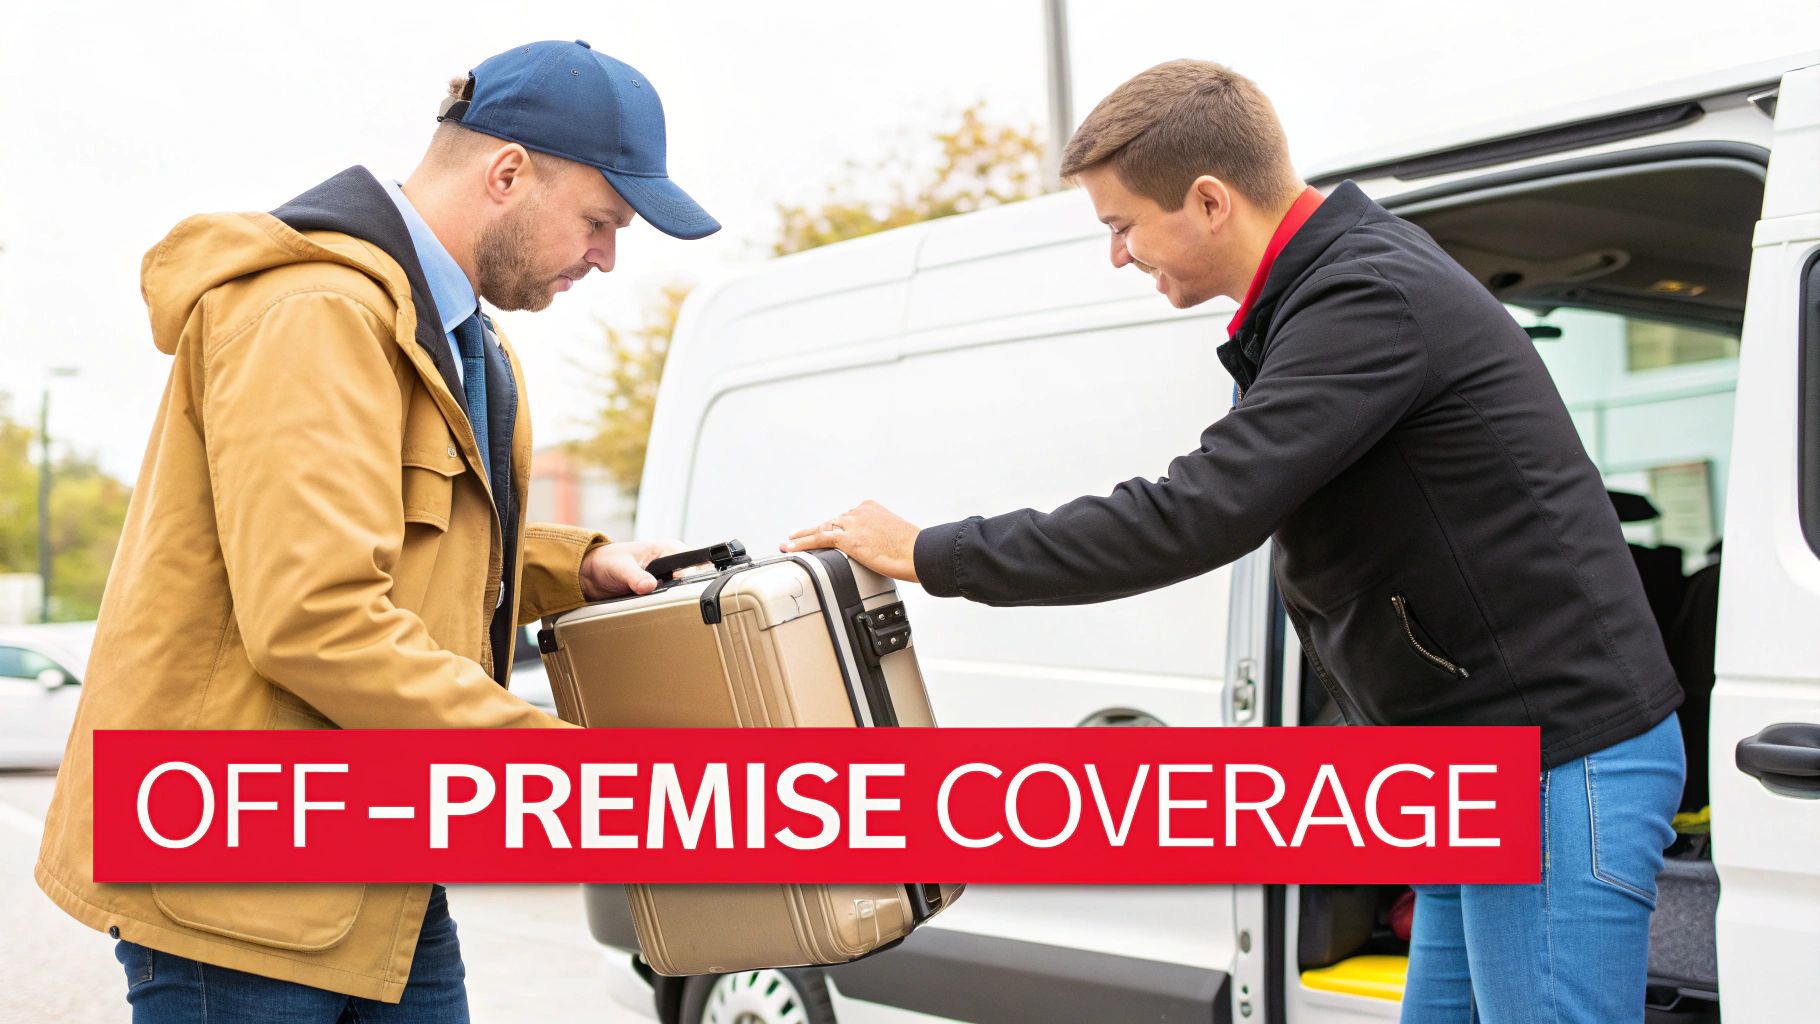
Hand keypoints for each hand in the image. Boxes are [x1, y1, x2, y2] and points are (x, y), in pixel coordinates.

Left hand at [580, 539, 687, 599]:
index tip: (680, 592)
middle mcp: (672, 561)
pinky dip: (669, 604)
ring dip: (677, 599)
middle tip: (671, 601)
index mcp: (668, 549)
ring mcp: (669, 576)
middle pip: (693, 579)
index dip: (689, 579)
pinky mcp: (662, 589)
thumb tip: (648, 586)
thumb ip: (635, 577)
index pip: (691, 564)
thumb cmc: (606, 561)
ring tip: (664, 604)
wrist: (593, 574)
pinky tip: (661, 608)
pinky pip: (673, 598)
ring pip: (685, 591)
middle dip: (685, 591)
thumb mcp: (620, 568)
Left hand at [782, 500, 920, 581]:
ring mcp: (852, 524)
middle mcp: (859, 512)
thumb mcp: (896, 536)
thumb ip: (882, 538)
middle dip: (815, 531)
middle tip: (798, 535)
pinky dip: (802, 543)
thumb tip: (881, 549)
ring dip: (802, 537)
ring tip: (788, 542)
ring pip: (821, 529)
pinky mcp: (848, 538)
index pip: (846, 518)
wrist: (919, 552)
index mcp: (871, 508)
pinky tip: (790, 547)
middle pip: (831, 522)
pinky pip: (818, 539)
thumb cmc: (914, 549)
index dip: (834, 528)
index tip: (828, 532)